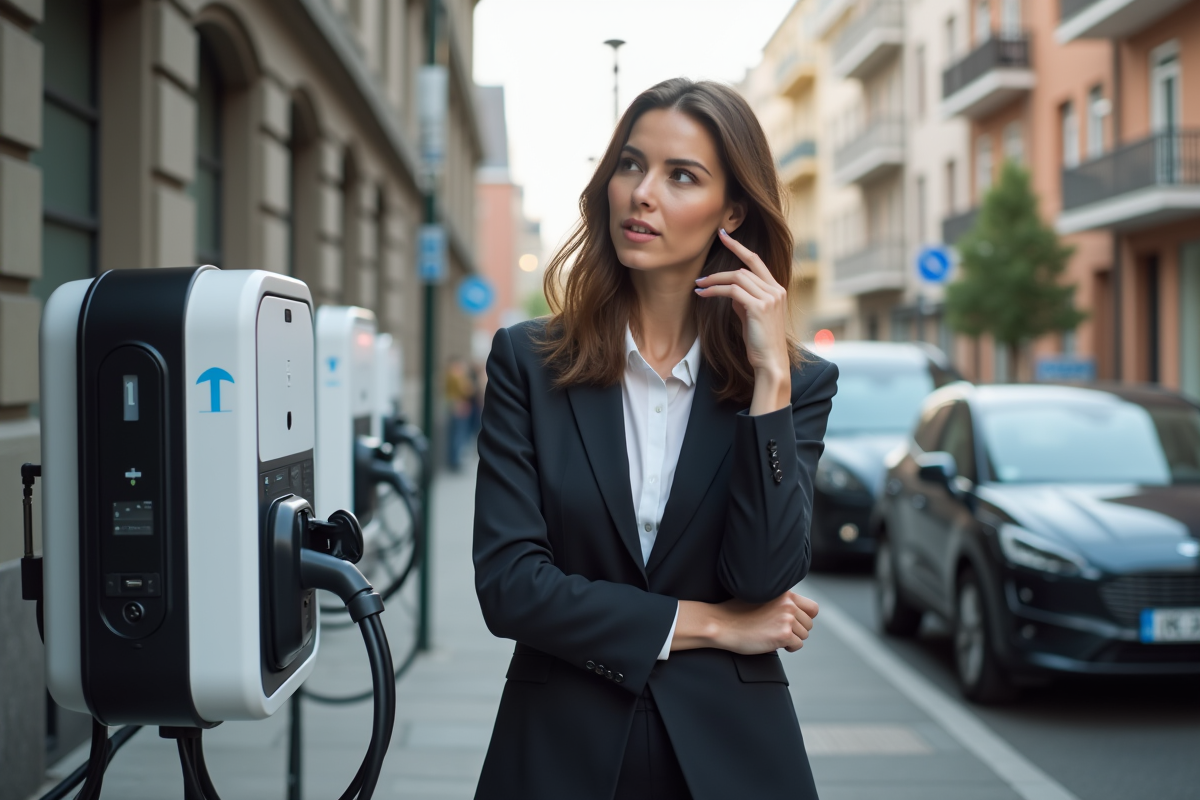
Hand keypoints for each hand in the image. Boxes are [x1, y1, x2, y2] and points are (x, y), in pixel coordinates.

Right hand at [673, 592, 818, 654]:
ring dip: (792, 639)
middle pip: (809, 624)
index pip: (812, 607)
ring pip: (804, 635)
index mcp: (784, 592)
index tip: (794, 623)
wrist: (721, 624)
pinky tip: (774, 643)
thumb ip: (780, 603)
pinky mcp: (783, 634)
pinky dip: (788, 648)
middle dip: (797, 630)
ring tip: (774, 636)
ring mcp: (786, 618)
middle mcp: (788, 603)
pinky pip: (797, 645)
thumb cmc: (736, 613)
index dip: (805, 618)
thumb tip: (798, 616)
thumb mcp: (761, 598)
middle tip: (779, 632)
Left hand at [695, 230, 791, 413]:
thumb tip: (729, 290)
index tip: (725, 235)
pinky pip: (732, 291)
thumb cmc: (760, 341)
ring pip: (737, 277)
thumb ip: (744, 300)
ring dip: (714, 281)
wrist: (770, 362)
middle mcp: (776, 290)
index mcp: (777, 289)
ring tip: (699, 286)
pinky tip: (702, 295)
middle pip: (744, 267)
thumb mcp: (752, 316)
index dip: (739, 247)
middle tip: (703, 267)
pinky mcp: (759, 307)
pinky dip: (715, 291)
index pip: (757, 261)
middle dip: (722, 264)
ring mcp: (770, 297)